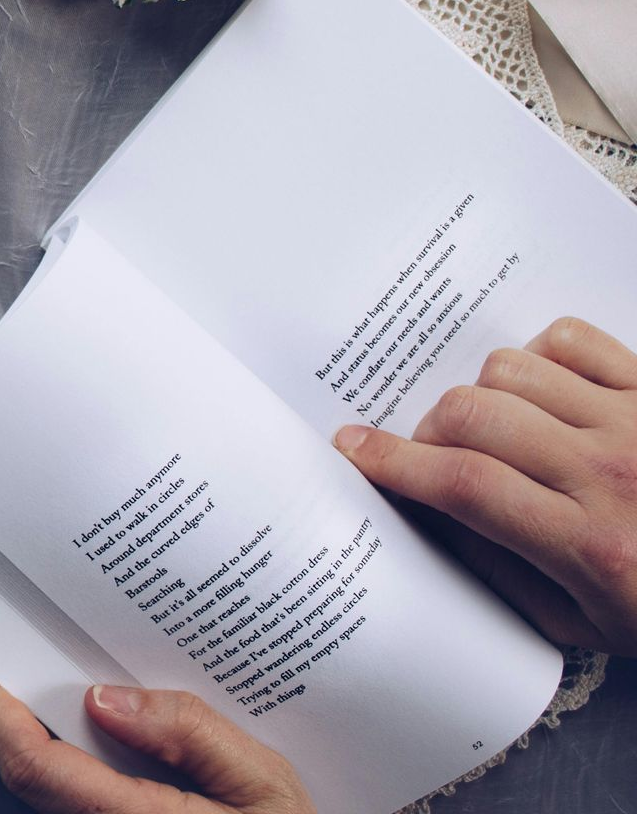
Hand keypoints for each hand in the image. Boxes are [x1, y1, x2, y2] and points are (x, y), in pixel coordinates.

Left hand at [0, 661, 313, 813]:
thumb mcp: (265, 784)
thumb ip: (191, 735)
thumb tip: (106, 697)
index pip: (32, 763)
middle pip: (27, 769)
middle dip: (10, 706)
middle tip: (13, 646)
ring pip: (45, 783)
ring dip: (40, 729)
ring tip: (54, 672)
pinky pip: (73, 792)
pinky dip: (69, 752)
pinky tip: (95, 720)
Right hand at [335, 317, 636, 655]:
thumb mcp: (581, 623)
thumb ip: (498, 570)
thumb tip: (424, 513)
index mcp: (589, 545)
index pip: (462, 485)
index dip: (392, 461)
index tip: (352, 448)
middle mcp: (611, 473)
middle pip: (473, 417)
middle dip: (427, 431)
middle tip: (432, 455)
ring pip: (510, 371)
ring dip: (484, 397)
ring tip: (498, 430)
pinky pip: (570, 339)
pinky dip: (539, 358)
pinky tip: (544, 395)